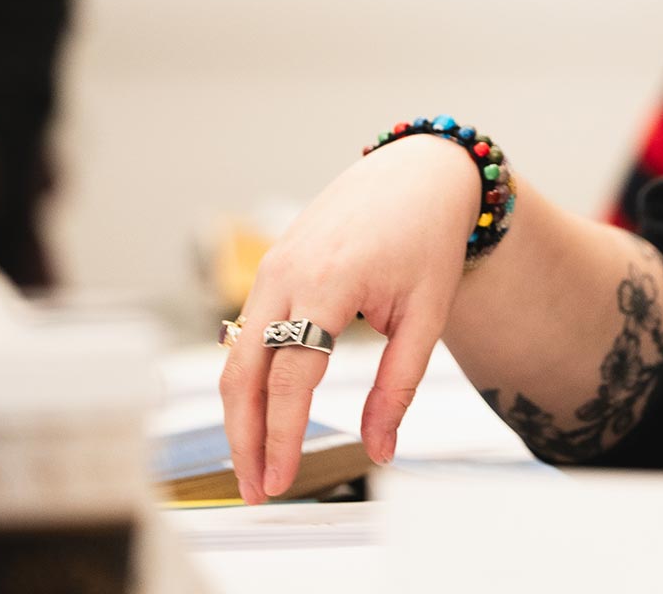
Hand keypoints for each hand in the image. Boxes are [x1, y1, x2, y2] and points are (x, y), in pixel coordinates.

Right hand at [217, 135, 480, 500]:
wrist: (417, 173)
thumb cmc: (427, 236)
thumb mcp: (426, 313)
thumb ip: (398, 384)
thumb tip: (381, 448)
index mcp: (328, 282)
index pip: (290, 377)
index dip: (281, 437)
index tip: (280, 481)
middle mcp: (286, 273)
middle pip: (243, 372)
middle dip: (244, 438)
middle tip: (257, 489)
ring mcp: (271, 267)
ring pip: (235, 355)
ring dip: (239, 414)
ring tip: (254, 463)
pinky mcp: (270, 268)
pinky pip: (246, 332)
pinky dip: (246, 379)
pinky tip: (258, 414)